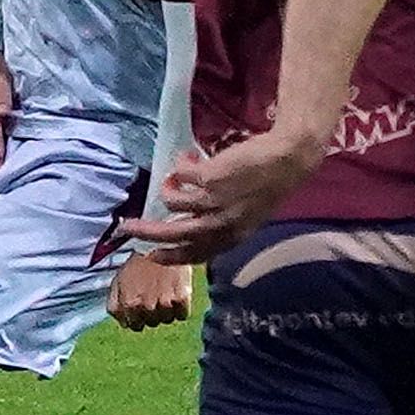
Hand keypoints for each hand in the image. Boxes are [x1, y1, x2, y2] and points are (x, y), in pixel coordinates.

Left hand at [107, 252, 191, 329]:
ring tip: (164, 291)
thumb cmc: (137, 262)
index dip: (138, 317)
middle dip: (152, 313)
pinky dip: (181, 307)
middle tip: (154, 295)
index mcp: (129, 304)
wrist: (160, 244)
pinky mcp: (181, 298)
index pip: (135, 326)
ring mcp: (164, 303)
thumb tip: (123, 323)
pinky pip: (182, 315)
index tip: (142, 305)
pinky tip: (176, 293)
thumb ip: (115, 306)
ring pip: (167, 320)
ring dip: (166, 310)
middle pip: (152, 323)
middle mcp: (146, 307)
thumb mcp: (117, 282)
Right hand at [121, 130, 326, 264]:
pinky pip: (179, 174)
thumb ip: (224, 225)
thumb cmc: (270, 185)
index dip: (171, 257)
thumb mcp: (249, 216)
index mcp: (231, 237)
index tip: (151, 256)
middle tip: (126, 227)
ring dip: (166, 186)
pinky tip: (188, 157)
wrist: (287, 160)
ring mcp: (214, 201)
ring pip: (171, 201)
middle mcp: (220, 224)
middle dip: (147, 232)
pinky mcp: (209, 178)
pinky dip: (179, 165)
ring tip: (173, 175)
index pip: (195, 254)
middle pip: (174, 233)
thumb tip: (193, 224)